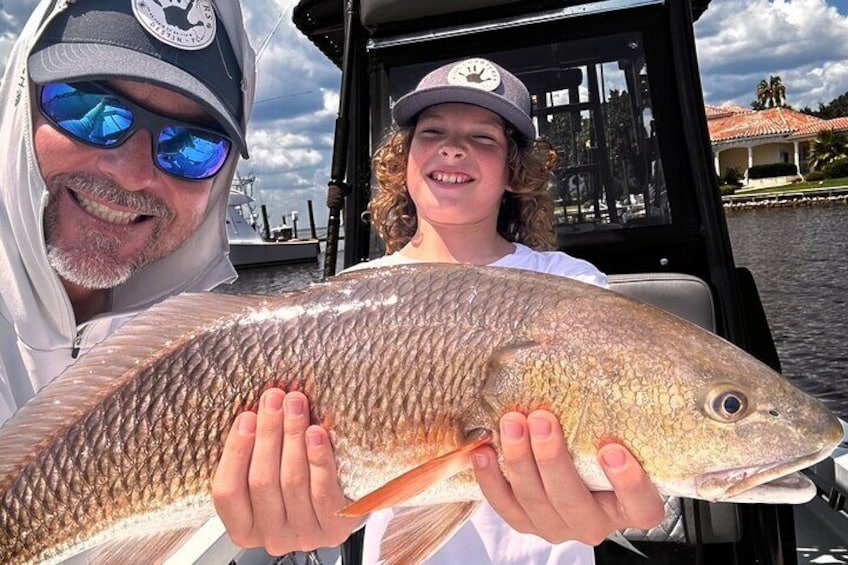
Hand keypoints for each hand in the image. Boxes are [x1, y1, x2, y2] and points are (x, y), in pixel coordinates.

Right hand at [211, 389, 360, 554]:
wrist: (345, 503)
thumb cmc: (301, 484)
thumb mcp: (270, 475)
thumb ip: (257, 454)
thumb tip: (257, 408)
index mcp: (244, 527)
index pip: (227, 491)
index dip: (235, 451)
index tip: (246, 417)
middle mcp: (271, 536)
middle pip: (262, 480)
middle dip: (268, 433)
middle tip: (274, 399)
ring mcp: (303, 534)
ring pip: (292, 481)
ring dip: (292, 436)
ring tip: (295, 405)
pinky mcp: (334, 528)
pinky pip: (322, 490)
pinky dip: (318, 458)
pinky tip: (316, 434)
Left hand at [473, 410, 663, 545]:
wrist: (573, 462)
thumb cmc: (600, 438)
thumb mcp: (614, 426)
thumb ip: (611, 406)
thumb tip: (590, 345)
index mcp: (631, 505)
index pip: (642, 507)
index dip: (629, 483)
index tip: (611, 448)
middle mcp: (595, 522)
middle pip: (575, 503)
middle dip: (553, 460)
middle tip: (542, 420)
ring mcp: (559, 526)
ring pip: (536, 503)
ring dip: (520, 461)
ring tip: (512, 423)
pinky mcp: (526, 522)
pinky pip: (506, 506)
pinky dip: (491, 479)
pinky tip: (484, 451)